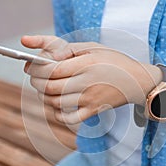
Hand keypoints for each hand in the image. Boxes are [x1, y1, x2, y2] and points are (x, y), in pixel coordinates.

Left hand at [21, 35, 161, 123]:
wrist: (136, 81)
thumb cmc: (114, 61)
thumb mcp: (94, 47)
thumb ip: (69, 50)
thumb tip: (48, 56)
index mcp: (85, 65)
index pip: (51, 70)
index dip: (35, 68)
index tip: (29, 65)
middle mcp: (86, 83)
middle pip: (49, 87)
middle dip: (35, 82)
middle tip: (34, 76)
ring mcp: (89, 100)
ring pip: (55, 102)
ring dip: (43, 96)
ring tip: (43, 89)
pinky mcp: (92, 111)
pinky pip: (69, 118)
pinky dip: (57, 114)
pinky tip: (55, 106)